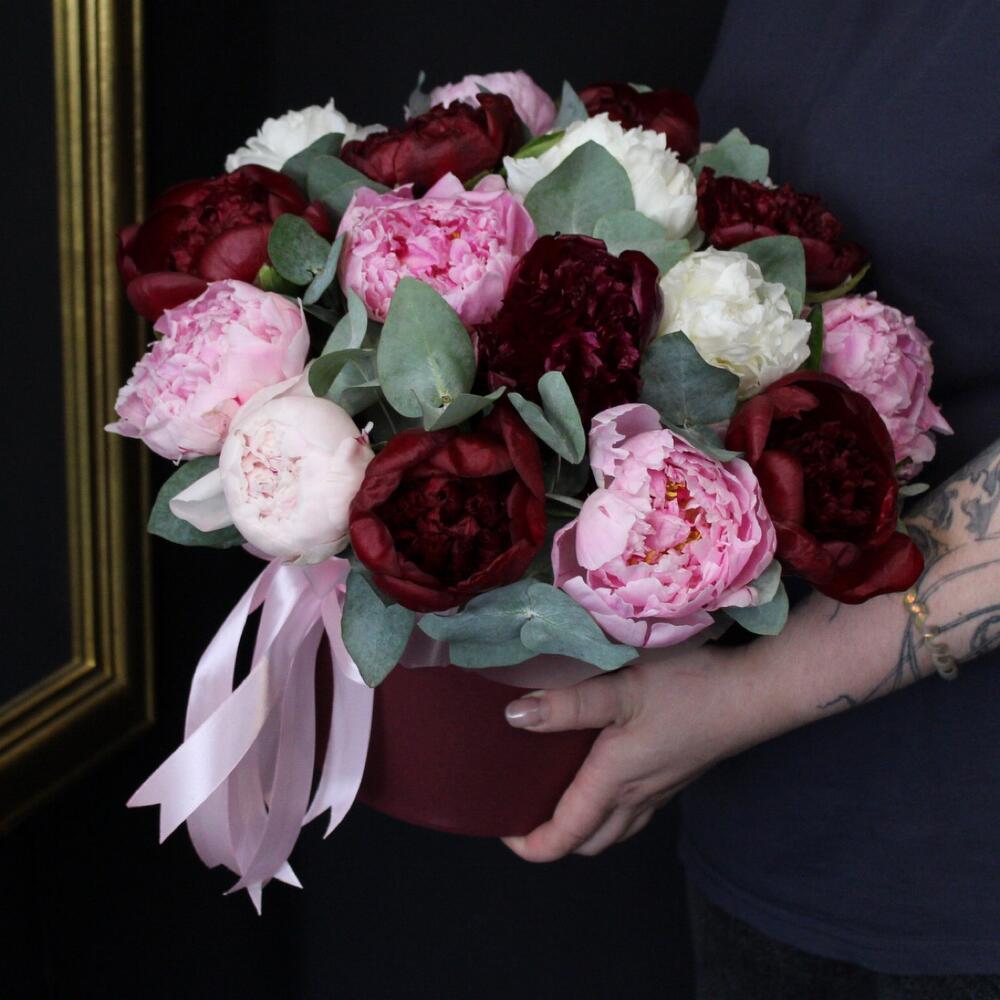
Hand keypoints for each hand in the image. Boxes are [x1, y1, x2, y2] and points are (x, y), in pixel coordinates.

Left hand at [501, 644, 778, 861]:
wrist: (756, 692)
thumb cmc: (690, 689)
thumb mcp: (622, 690)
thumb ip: (568, 706)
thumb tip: (514, 718)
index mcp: (615, 781)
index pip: (564, 836)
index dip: (528, 844)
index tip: (500, 824)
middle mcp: (637, 796)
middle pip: (587, 841)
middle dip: (551, 837)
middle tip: (522, 807)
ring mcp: (661, 789)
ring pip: (614, 829)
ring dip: (582, 825)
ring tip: (555, 794)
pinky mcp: (678, 774)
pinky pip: (636, 811)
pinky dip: (609, 808)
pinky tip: (603, 773)